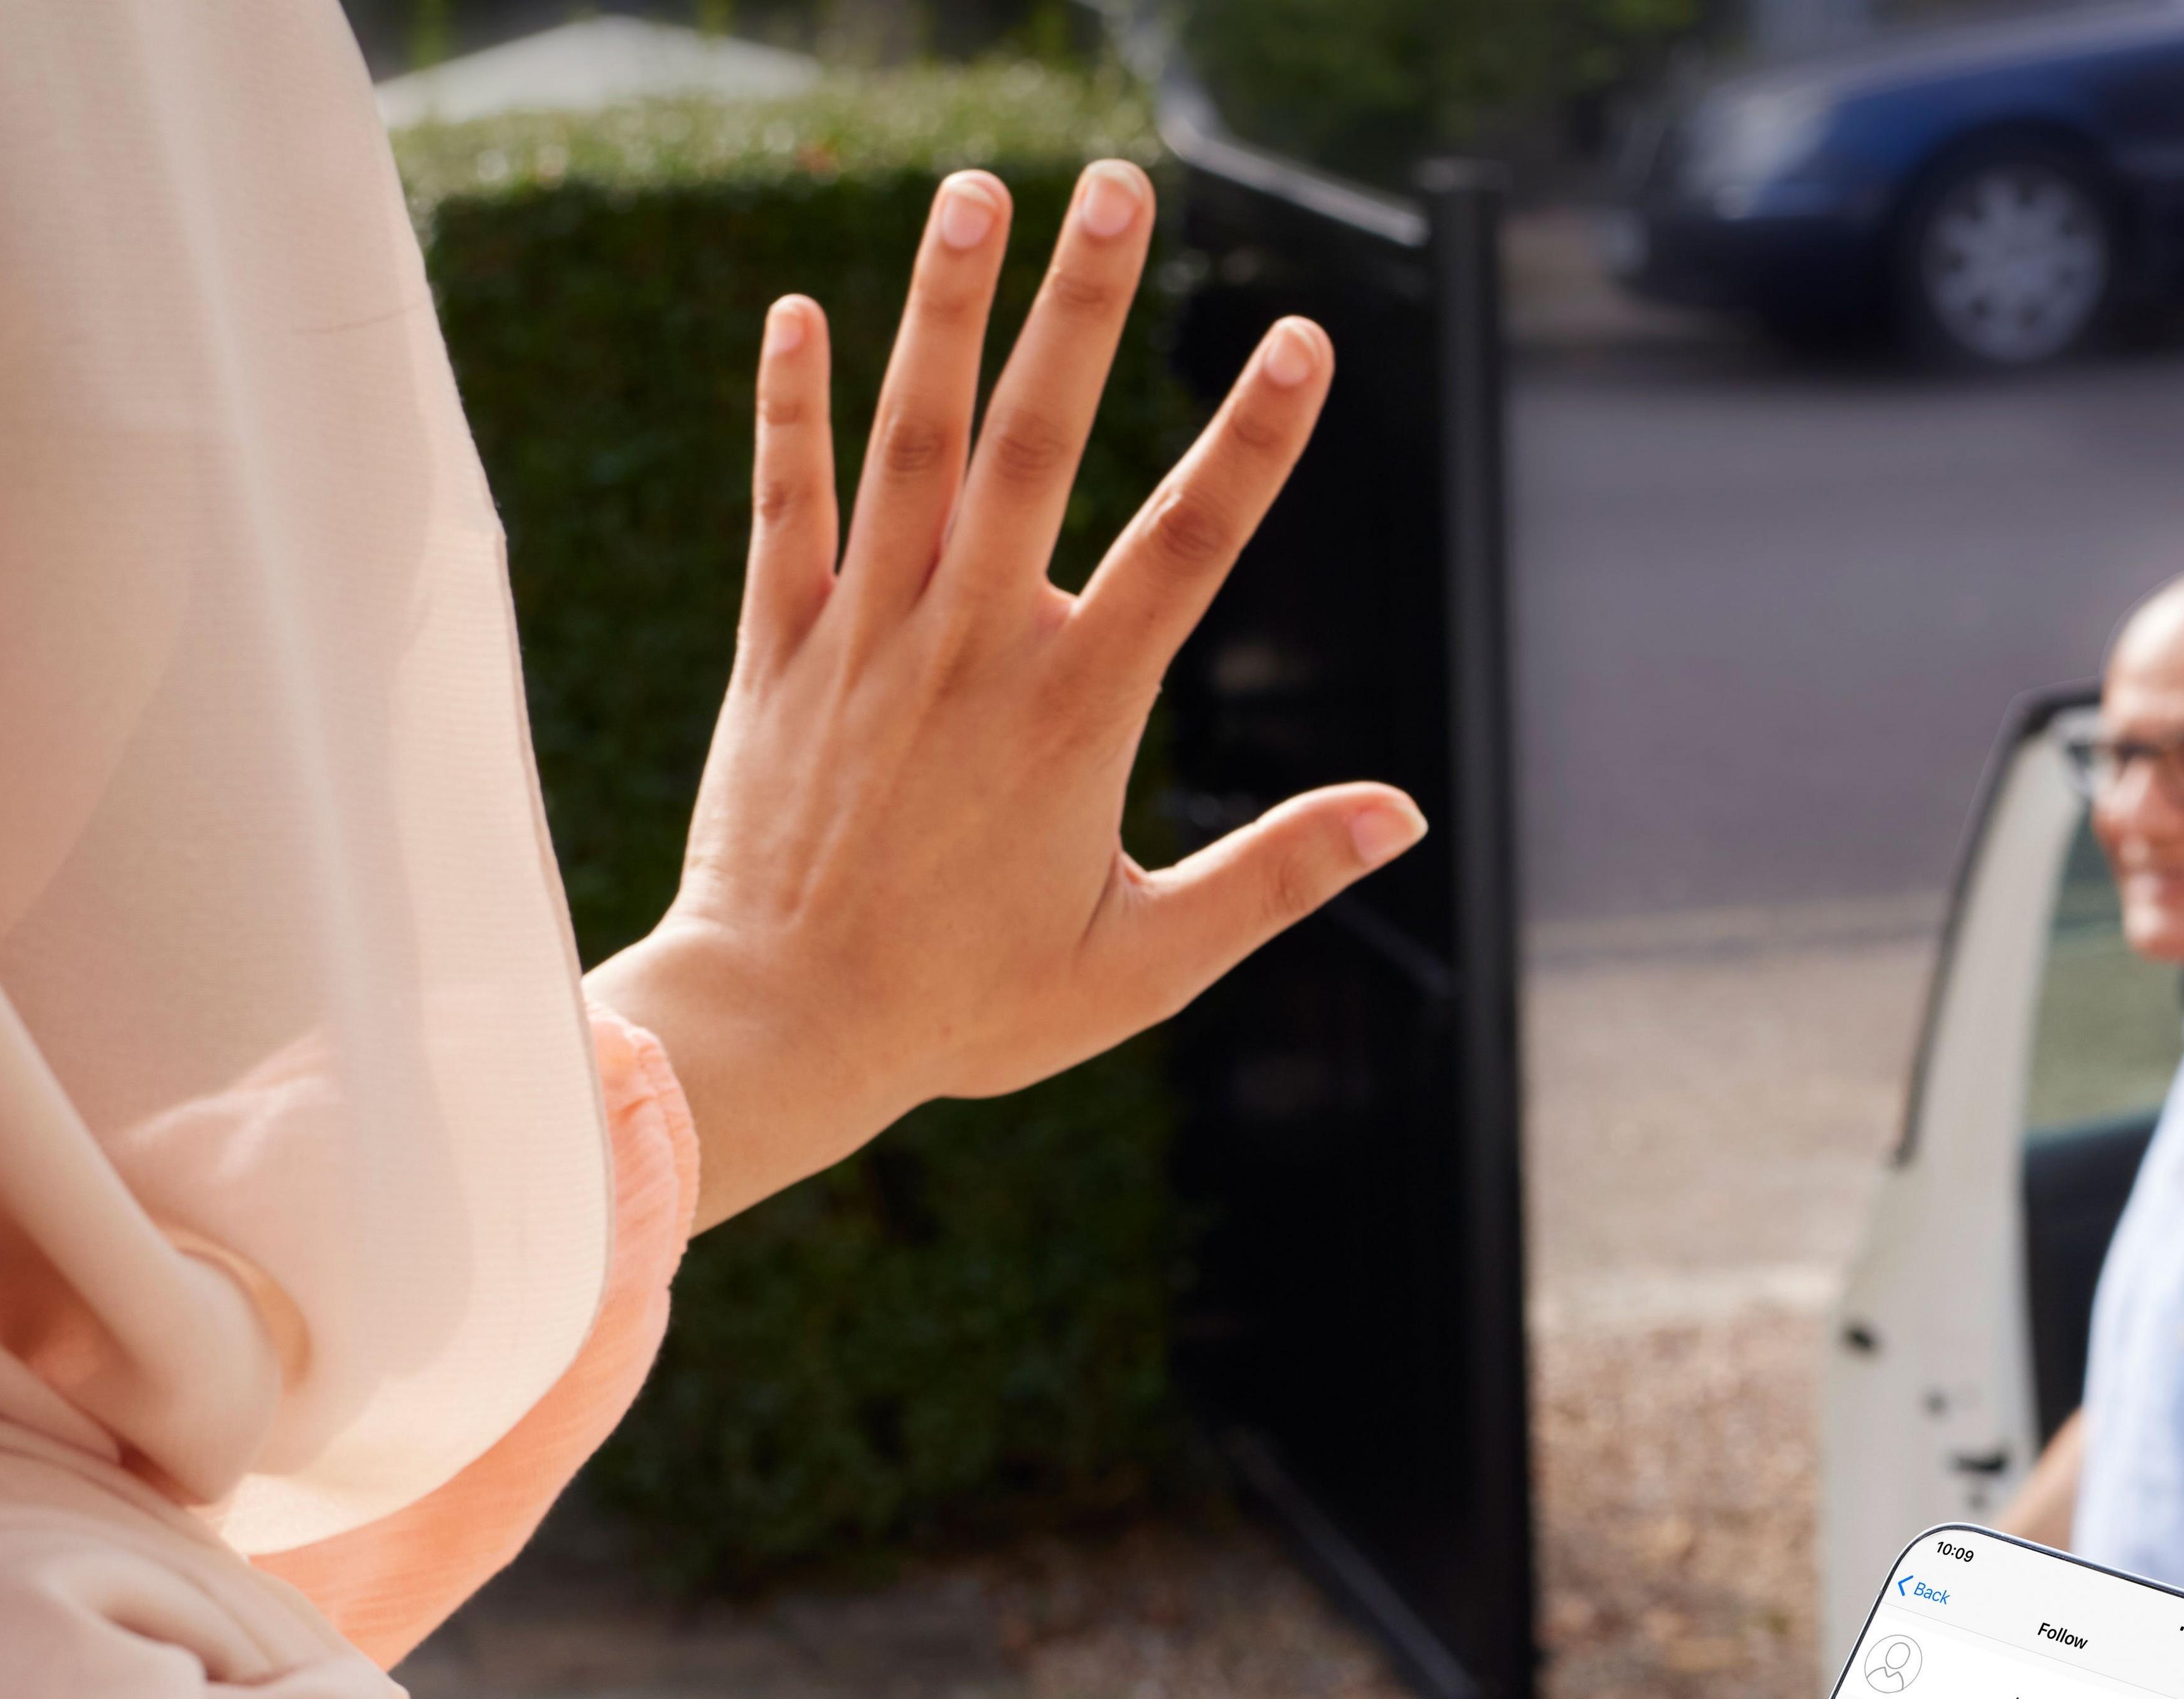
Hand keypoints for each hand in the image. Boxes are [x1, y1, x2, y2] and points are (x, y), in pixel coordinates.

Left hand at [586, 162, 1422, 1231]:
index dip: (1255, 441)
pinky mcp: (778, 649)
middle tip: (1117, 186)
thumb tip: (1404, 816)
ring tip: (976, 191)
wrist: (782, 1027)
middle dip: (1082, 304)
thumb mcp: (1147, 963)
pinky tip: (796, 308)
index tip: (1306, 341)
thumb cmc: (966, 1009)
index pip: (1188, 546)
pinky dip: (788, 406)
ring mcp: (868, 635)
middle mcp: (973, 647)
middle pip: (1039, 442)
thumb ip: (1275, 876)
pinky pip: (784, 504)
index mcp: (1077, 712)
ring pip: (912, 441)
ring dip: (945, 308)